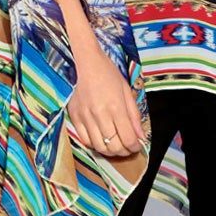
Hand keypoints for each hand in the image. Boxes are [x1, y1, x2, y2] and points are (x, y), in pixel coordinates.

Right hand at [67, 41, 145, 157]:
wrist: (87, 64)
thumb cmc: (109, 75)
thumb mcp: (127, 92)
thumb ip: (134, 117)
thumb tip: (140, 137)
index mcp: (116, 107)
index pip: (128, 138)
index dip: (135, 147)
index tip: (137, 146)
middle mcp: (100, 114)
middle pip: (114, 146)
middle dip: (124, 151)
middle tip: (127, 148)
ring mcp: (85, 117)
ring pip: (99, 146)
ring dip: (110, 151)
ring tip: (115, 146)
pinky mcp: (75, 117)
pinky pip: (85, 140)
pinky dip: (95, 145)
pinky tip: (101, 140)